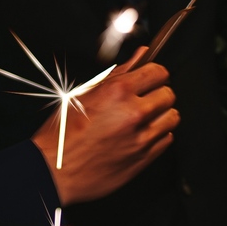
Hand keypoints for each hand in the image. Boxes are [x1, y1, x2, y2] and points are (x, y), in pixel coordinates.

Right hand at [32, 52, 176, 204]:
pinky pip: (167, 138)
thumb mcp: (84, 94)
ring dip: (160, 115)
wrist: (54, 170)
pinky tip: (140, 135)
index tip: (150, 78)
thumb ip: (119, 73)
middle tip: (142, 100)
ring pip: (172, 116)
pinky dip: (158, 135)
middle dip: (158, 94)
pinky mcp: (146, 157)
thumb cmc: (63, 133)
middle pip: (169, 94)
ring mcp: (142, 137)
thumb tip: (142, 55)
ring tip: (141, 119)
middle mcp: (133, 113)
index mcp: (117, 92)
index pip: (159, 72)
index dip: (154, 74)